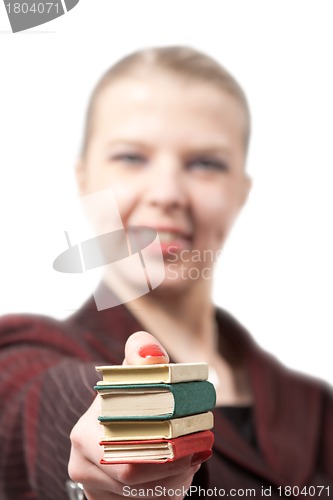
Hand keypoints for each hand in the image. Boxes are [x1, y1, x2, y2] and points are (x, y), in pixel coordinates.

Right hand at [68, 331, 209, 498]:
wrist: (114, 428)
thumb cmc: (127, 395)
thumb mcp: (132, 369)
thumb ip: (141, 350)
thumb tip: (151, 354)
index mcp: (85, 435)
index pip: (129, 457)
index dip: (167, 449)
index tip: (194, 436)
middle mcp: (82, 467)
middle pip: (140, 478)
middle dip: (175, 464)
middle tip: (199, 446)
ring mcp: (96, 491)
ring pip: (147, 493)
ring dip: (177, 476)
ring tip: (191, 453)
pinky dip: (171, 487)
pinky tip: (179, 469)